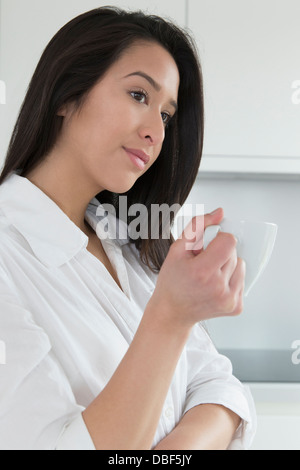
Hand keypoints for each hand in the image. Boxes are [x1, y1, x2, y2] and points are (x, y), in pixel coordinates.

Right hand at [150, 208, 244, 327]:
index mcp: (202, 272)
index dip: (218, 240)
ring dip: (227, 266)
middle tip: (203, 264)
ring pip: (241, 265)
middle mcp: (218, 288)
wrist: (173, 312)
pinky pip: (242, 281)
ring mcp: (229, 300)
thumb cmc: (173, 281)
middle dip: (220, 254)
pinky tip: (215, 286)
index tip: (206, 248)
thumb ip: (198, 226)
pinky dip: (231, 279)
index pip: (229, 241)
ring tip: (209, 275)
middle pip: (234, 253)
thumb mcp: (177, 249)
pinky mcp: (236, 307)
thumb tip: (220, 213)